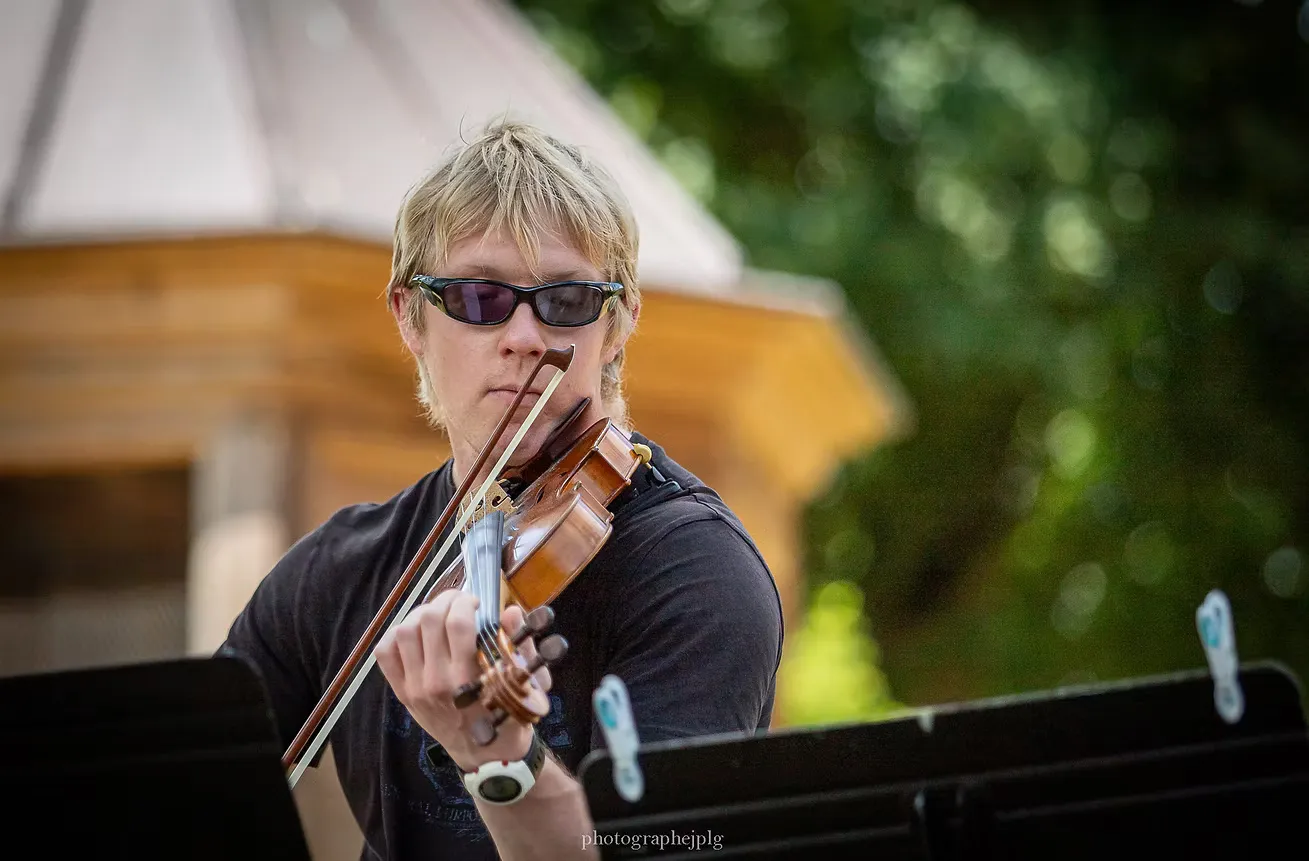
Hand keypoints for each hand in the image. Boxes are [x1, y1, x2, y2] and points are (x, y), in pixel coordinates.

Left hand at [376, 591, 552, 772]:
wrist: (487, 756)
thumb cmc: (509, 717)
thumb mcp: (523, 684)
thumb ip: (518, 645)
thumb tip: (511, 611)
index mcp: (467, 680)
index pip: (458, 624)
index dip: (466, 602)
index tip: (477, 602)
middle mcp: (435, 682)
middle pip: (429, 620)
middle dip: (446, 600)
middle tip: (459, 602)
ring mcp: (414, 688)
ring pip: (404, 631)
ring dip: (422, 614)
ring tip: (439, 615)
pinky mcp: (402, 693)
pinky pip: (385, 652)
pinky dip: (397, 634)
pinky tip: (418, 633)